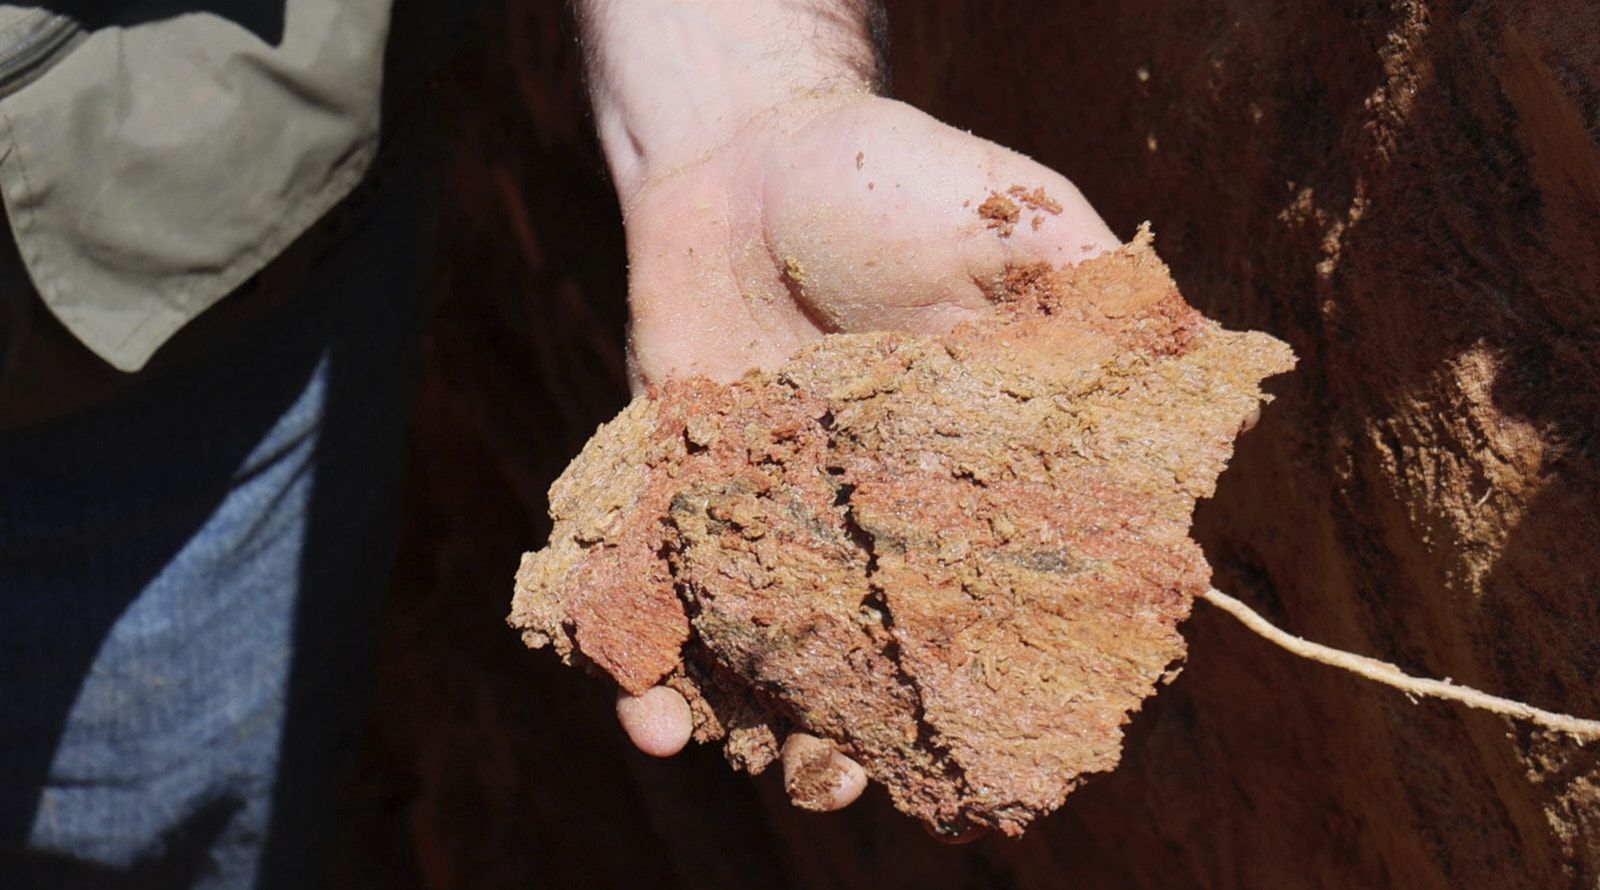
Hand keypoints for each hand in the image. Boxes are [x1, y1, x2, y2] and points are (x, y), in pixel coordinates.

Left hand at [580, 0, 1115, 813]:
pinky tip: (641, 699)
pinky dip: (637, 660)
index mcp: (958, 479)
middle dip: (853, 740)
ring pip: (754, 655)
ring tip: (722, 750)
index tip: (1000, 746)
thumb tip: (1212, 359)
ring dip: (738, 724)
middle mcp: (863, 520)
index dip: (995, 681)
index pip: (987, 605)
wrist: (743, 148)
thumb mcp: (1009, 214)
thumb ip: (1087, 287)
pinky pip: (651, 598)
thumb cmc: (891, 176)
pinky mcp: (674, 495)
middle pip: (863, 662)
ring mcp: (764, 518)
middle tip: (838, 780)